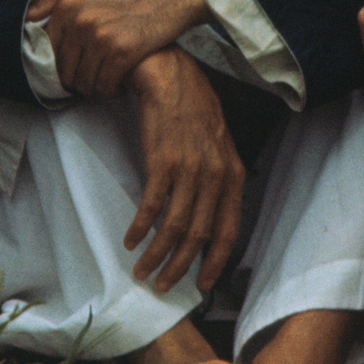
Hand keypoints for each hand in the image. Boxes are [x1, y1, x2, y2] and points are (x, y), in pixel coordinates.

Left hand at [31, 0, 213, 97]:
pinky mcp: (122, 52)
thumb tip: (30, 15)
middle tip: (92, 76)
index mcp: (69, 5)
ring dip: (94, 87)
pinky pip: (105, 85)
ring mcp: (101, 38)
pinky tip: (120, 82)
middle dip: (76, 79)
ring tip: (106, 79)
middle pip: (65, 70)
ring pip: (84, 81)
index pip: (50, 50)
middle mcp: (80, 21)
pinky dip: (111, 89)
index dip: (60, 63)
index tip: (73, 67)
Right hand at [124, 49, 245, 292]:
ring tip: (142, 271)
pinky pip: (152, 206)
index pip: (229, 230)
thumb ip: (220, 178)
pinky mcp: (163, 162)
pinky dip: (140, 228)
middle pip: (199, 235)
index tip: (202, 284)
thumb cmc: (194, 110)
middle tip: (163, 285)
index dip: (215, 261)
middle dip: (180, 267)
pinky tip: (131, 240)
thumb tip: (213, 213)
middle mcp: (215, 176)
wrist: (171, 78)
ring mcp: (190, 169)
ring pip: (174, 227)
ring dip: (157, 255)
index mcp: (232, 174)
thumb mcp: (220, 144)